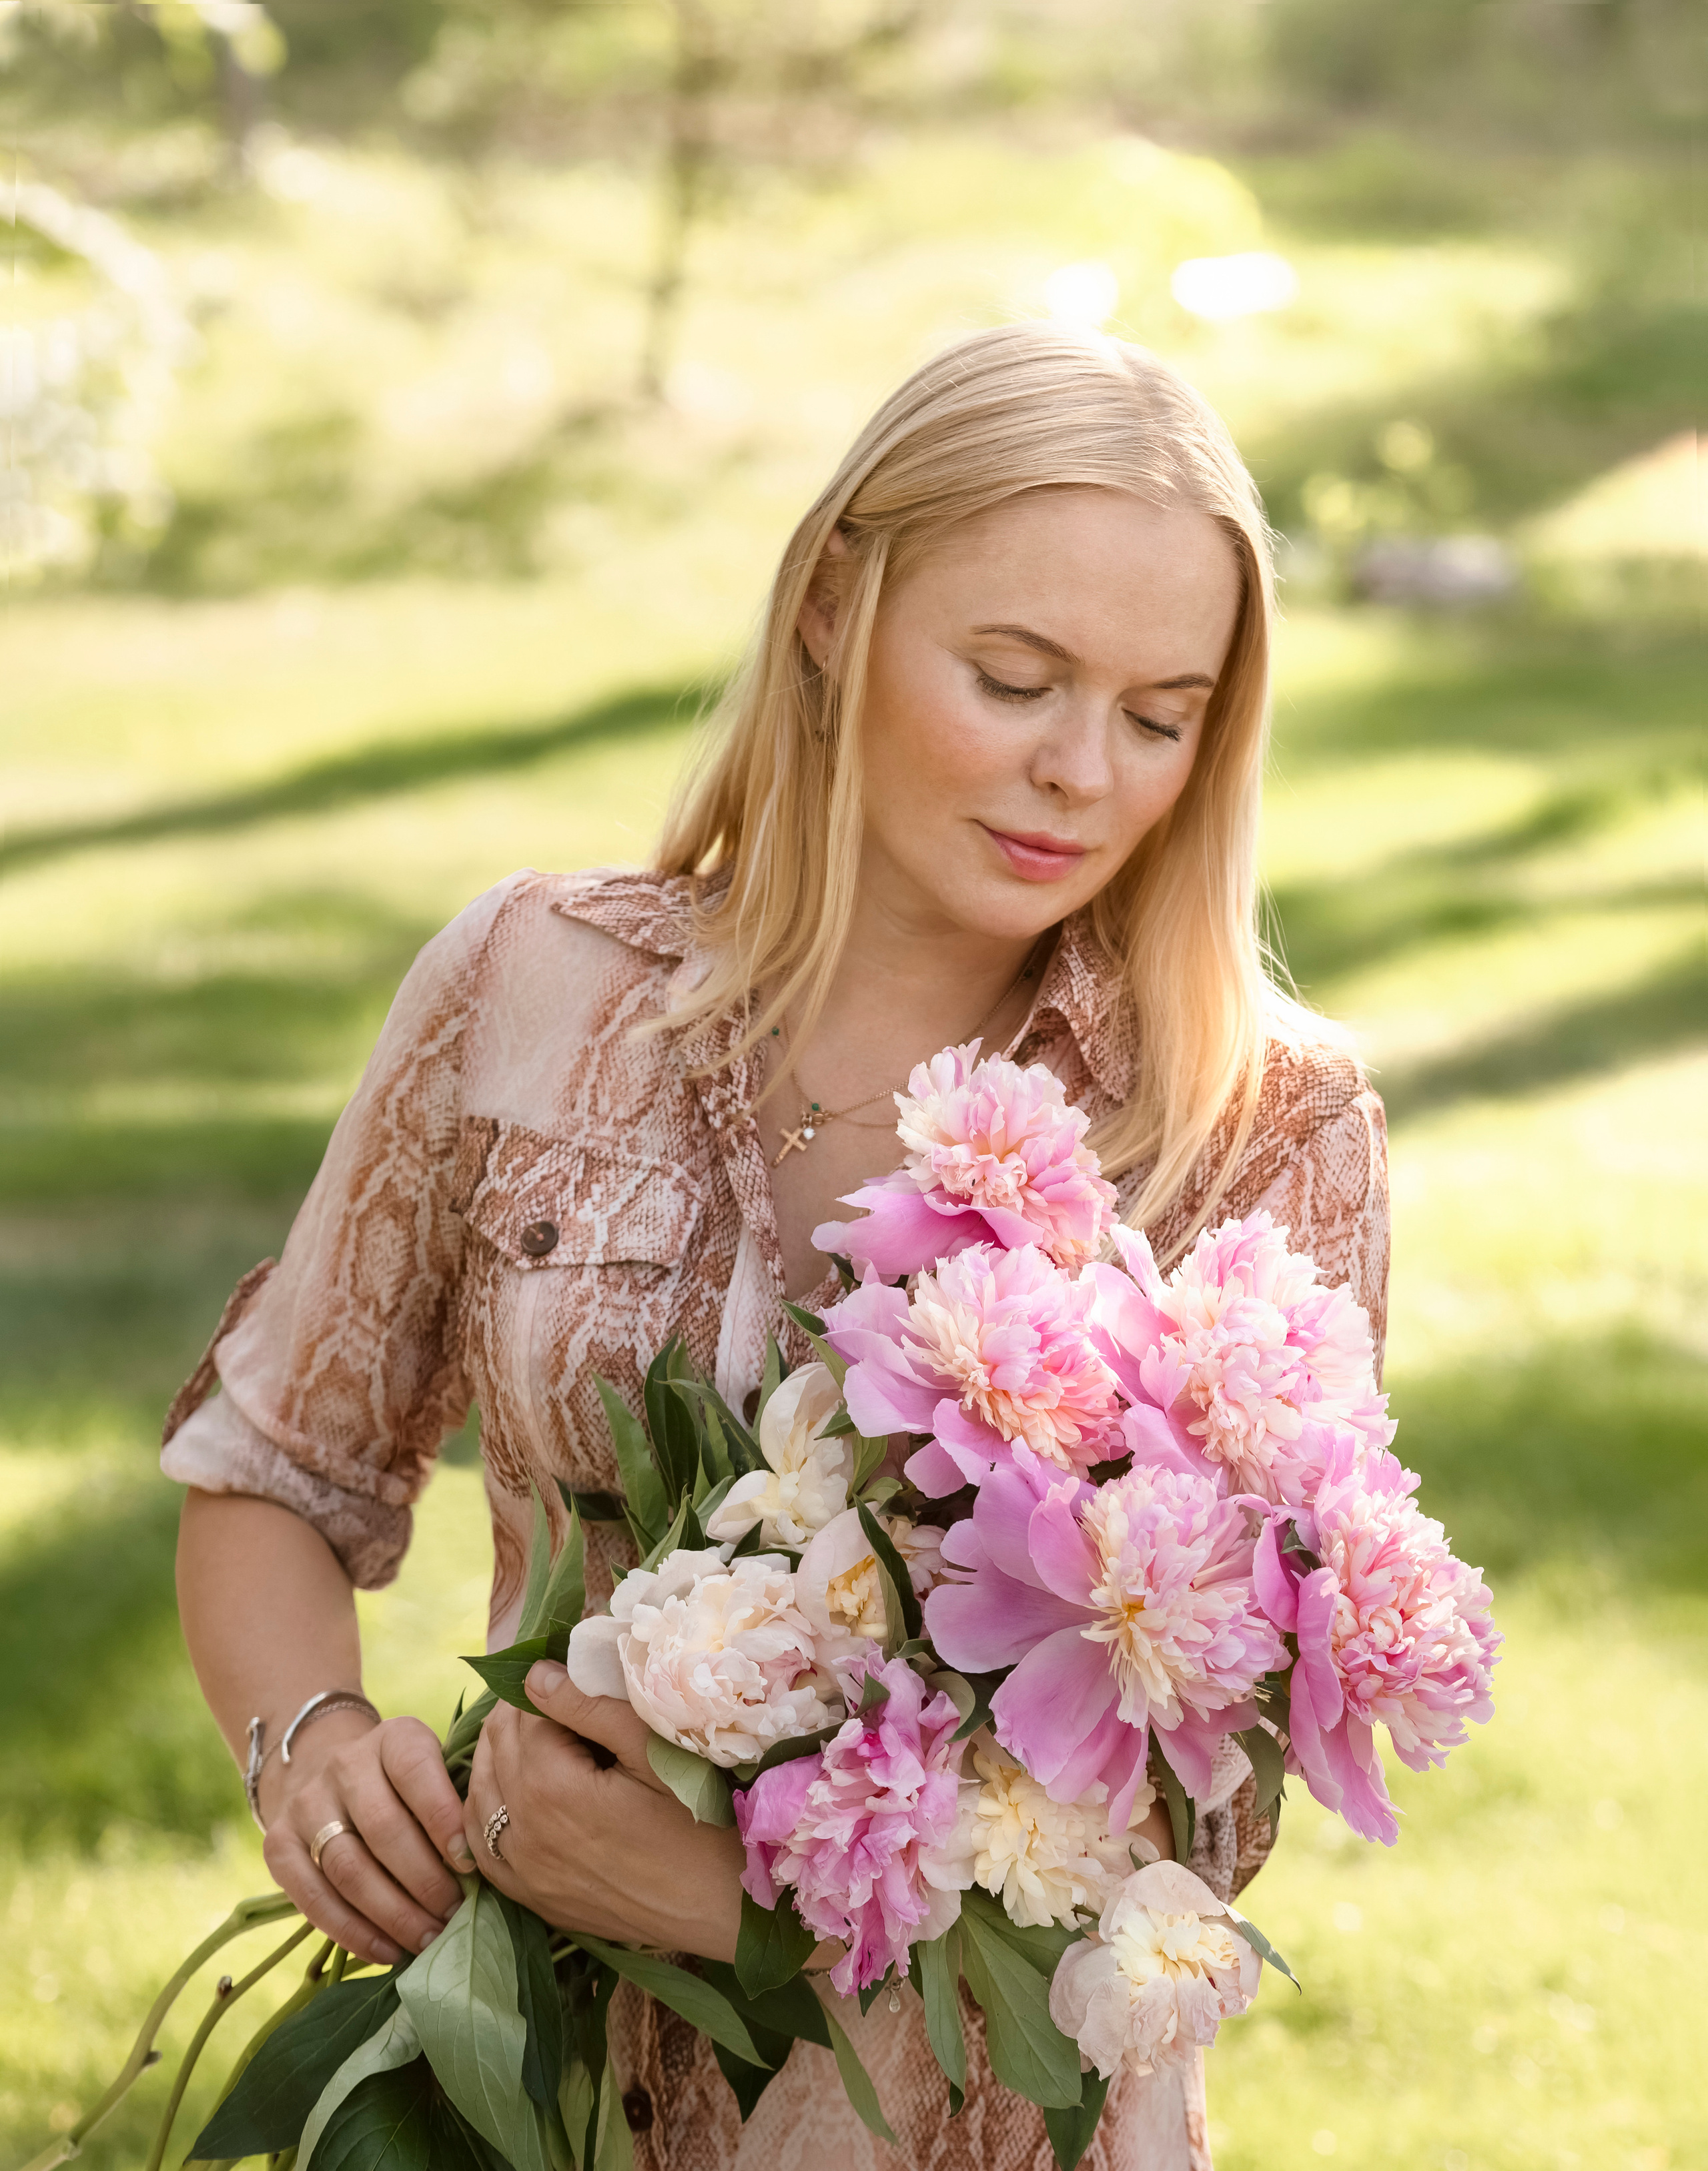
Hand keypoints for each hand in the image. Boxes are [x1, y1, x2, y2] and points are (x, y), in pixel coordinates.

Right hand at [262, 1709, 474, 1964]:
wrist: (322, 1770)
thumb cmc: (405, 1786)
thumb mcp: (434, 1771)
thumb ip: (457, 1804)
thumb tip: (489, 1862)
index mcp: (393, 1738)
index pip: (416, 1771)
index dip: (443, 1818)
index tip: (469, 1864)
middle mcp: (344, 1764)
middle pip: (383, 1828)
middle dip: (423, 1880)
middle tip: (454, 1916)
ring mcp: (305, 1805)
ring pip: (348, 1867)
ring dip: (392, 1913)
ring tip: (427, 1941)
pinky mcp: (278, 1845)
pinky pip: (313, 1897)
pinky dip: (352, 1931)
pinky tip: (387, 1951)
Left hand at [465, 1660, 744, 1961]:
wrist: (723, 1902)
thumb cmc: (699, 1819)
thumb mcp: (651, 1750)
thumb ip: (588, 1707)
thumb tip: (536, 1673)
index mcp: (550, 1788)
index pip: (525, 1714)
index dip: (546, 1686)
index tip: (572, 1676)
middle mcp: (522, 1832)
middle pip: (496, 1748)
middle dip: (518, 1714)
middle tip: (557, 1698)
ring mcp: (522, 1872)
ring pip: (478, 1795)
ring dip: (496, 1756)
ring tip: (536, 1736)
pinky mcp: (532, 1899)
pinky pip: (481, 1848)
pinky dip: (485, 1811)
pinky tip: (508, 1793)